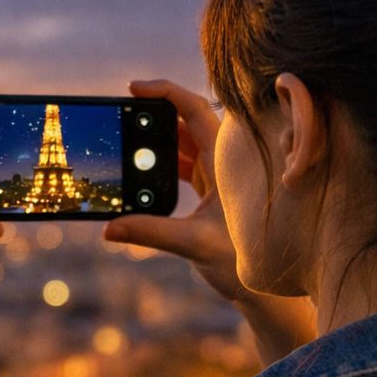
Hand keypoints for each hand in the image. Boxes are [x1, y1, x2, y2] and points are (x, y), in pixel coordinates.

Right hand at [101, 79, 252, 299]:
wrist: (266, 288)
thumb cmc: (243, 262)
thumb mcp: (194, 244)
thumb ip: (151, 233)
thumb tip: (110, 228)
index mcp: (227, 160)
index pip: (194, 110)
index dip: (165, 92)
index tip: (134, 88)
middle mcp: (224, 161)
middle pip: (185, 121)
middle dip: (153, 115)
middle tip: (122, 118)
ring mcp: (218, 174)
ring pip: (183, 144)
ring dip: (155, 143)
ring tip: (124, 144)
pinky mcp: (211, 191)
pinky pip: (183, 166)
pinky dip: (161, 165)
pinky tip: (140, 174)